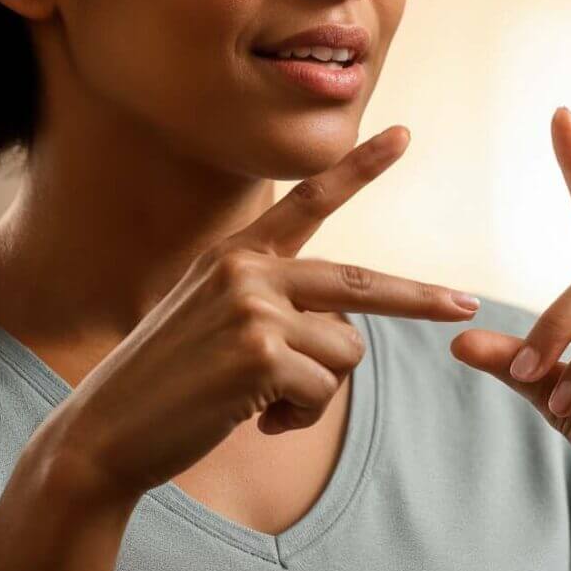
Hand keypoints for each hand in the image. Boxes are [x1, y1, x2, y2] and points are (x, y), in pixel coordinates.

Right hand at [37, 126, 480, 506]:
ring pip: (347, 352)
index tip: (402, 135)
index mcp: (236, 255)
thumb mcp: (213, 324)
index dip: (359, 168)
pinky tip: (252, 421)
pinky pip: (324, 389)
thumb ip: (272, 307)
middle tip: (466, 304)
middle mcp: (246, 270)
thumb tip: (347, 329)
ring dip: (317, 391)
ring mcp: (254, 308)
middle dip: (421, 300)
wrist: (104, 435)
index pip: (308, 202)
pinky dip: (298, 418)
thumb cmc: (165, 387)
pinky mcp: (262, 353)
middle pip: (363, 285)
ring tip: (260, 403)